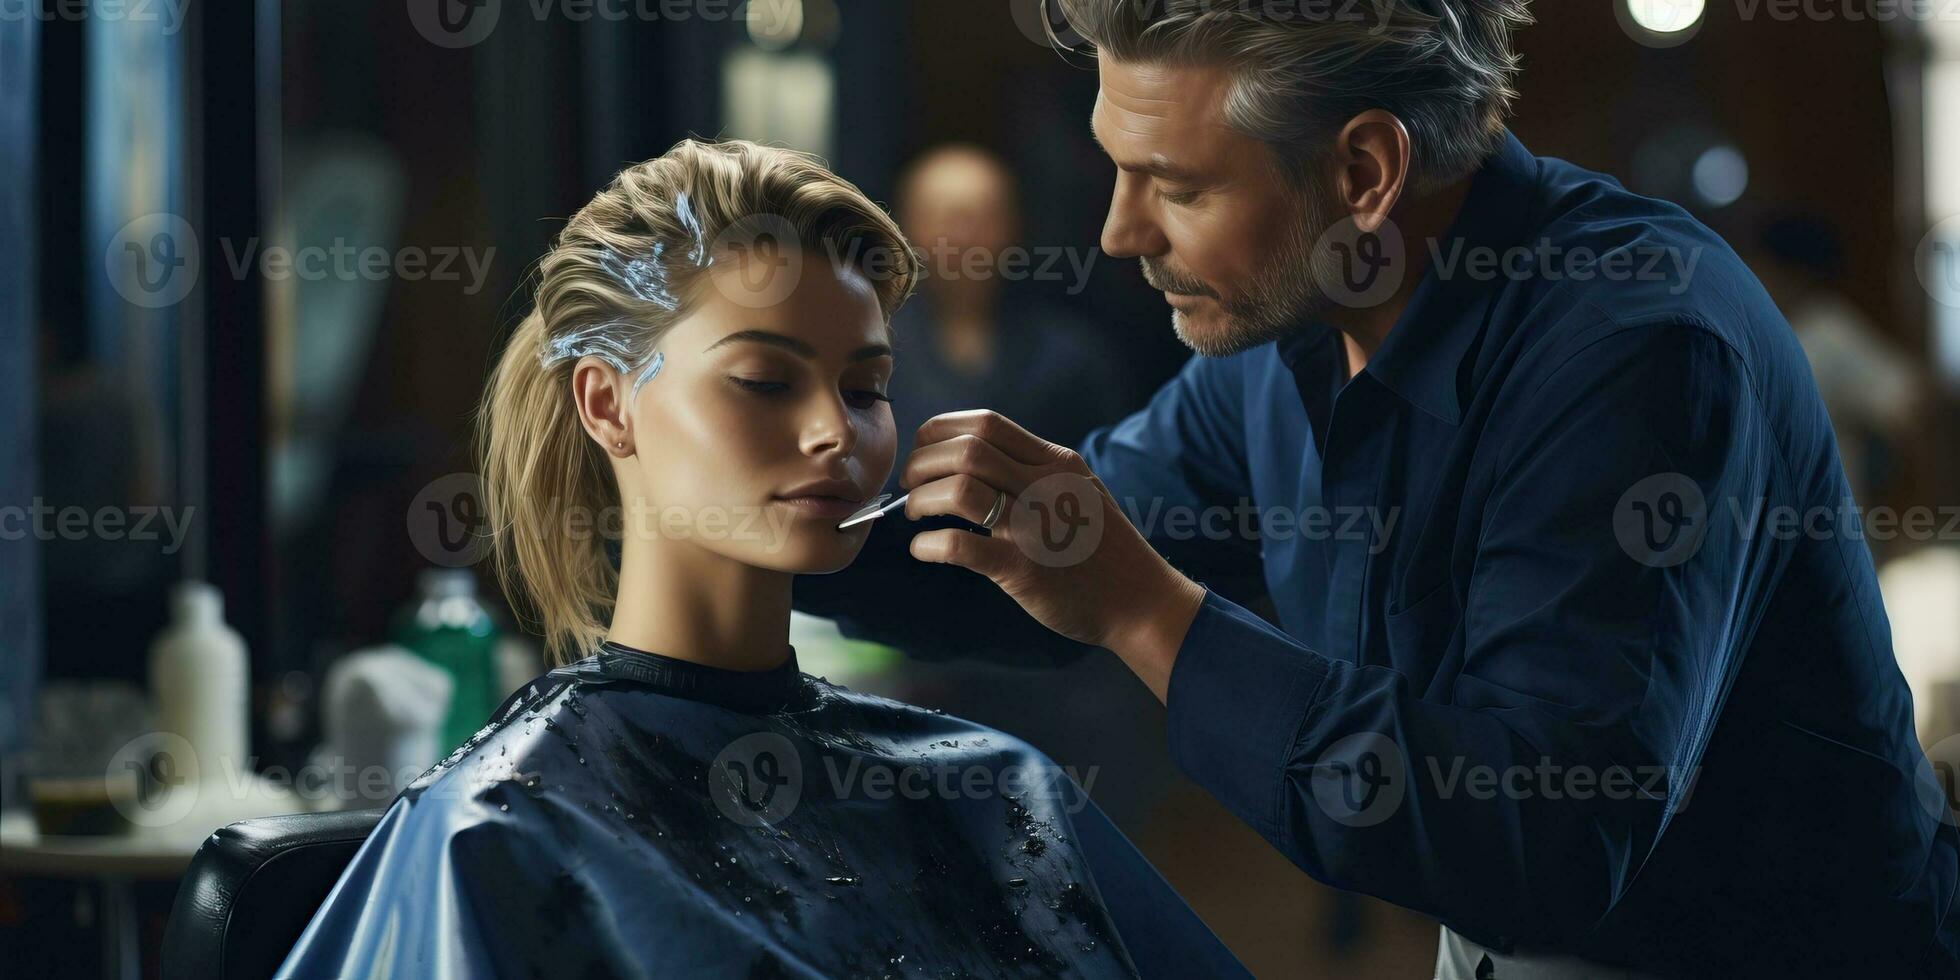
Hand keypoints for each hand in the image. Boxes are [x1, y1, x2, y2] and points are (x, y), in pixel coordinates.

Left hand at [899, 410, 1205, 698]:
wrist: (1140, 600)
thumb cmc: (1101, 548)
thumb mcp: (1077, 490)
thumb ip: (1033, 470)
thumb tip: (971, 461)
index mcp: (1056, 462)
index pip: (987, 423)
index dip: (941, 430)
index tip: (924, 449)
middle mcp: (1045, 487)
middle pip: (967, 450)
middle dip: (922, 462)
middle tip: (911, 484)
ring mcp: (1035, 528)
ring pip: (960, 489)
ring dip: (922, 498)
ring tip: (915, 513)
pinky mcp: (1024, 570)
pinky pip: (960, 546)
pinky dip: (929, 545)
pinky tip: (923, 550)